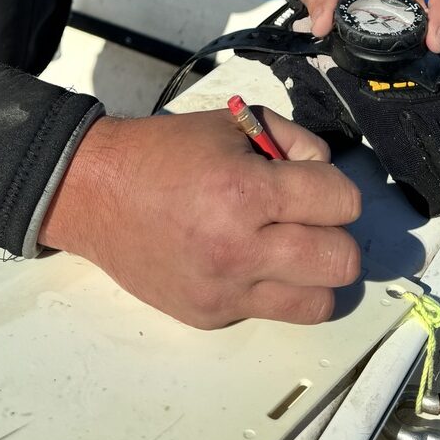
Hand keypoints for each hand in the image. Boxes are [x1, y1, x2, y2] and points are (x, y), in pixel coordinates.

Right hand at [38, 108, 361, 328]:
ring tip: (291, 250)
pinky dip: (271, 288)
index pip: (340, 202)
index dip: (338, 189)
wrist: (97, 194)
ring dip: (316, 275)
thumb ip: (292, 141)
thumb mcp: (234, 123)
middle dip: (337, 235)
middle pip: (341, 262)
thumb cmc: (165, 153)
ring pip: (318, 303)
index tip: (318, 183)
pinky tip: (247, 262)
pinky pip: (270, 312)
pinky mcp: (210, 316)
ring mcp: (225, 291)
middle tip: (312, 220)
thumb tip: (325, 172)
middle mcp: (239, 249)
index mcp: (246, 192)